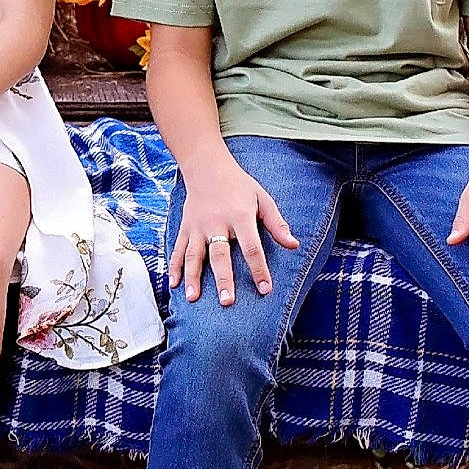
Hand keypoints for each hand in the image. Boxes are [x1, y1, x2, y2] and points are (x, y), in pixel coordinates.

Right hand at [168, 152, 297, 306]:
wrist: (206, 166)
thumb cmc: (239, 186)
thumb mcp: (262, 199)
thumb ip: (276, 223)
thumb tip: (294, 245)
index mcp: (239, 216)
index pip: (251, 247)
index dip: (258, 269)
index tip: (265, 289)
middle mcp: (216, 222)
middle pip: (220, 254)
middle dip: (223, 279)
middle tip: (227, 302)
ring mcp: (197, 226)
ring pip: (194, 255)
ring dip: (193, 277)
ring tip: (193, 299)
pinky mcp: (185, 227)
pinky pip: (178, 249)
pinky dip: (174, 266)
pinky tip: (174, 284)